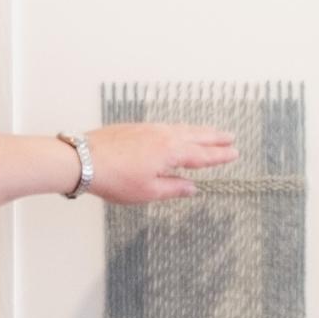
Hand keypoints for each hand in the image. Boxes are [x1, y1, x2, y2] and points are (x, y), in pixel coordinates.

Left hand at [85, 121, 237, 205]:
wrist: (84, 159)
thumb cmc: (115, 178)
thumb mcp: (148, 192)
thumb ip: (174, 188)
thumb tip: (192, 188)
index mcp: (171, 152)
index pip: (202, 155)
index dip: (220, 155)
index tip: (235, 153)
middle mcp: (164, 135)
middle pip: (196, 135)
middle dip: (215, 137)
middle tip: (231, 137)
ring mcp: (149, 129)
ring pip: (181, 128)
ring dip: (199, 130)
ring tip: (211, 131)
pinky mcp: (136, 127)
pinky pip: (166, 126)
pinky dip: (180, 128)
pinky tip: (178, 131)